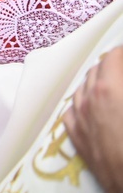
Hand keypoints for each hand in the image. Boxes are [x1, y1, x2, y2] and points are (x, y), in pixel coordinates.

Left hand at [64, 46, 122, 192]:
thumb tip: (121, 77)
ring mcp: (78, 118)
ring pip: (82, 88)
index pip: (113, 57)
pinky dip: (84, 103)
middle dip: (112, 66)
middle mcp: (87, 99)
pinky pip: (74, 109)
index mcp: (108, 90)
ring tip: (112, 85)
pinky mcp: (75, 135)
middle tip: (122, 68)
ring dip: (97, 83)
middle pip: (96, 69)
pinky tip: (93, 105)